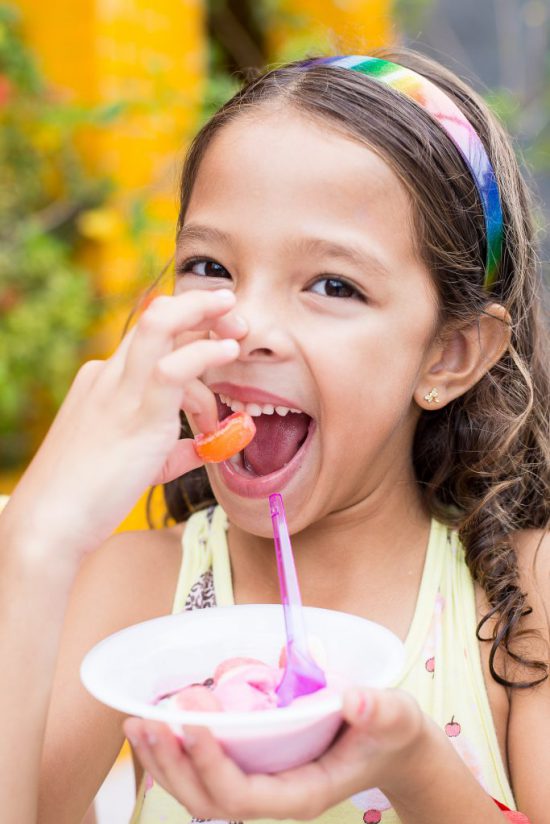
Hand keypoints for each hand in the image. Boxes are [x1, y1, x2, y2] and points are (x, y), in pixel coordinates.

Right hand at [3, 289, 245, 557]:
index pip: (150, 337)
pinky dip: (205, 354)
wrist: (53, 521)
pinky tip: (228, 351)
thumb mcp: (138, 463)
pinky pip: (174, 368)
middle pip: (156, 317)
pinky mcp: (137, 414)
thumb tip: (203, 448)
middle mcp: (109, 375)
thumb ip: (173, 450)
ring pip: (160, 324)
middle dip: (199, 306)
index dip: (188, 326)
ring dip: (203, 313)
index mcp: (104, 381)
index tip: (221, 336)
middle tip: (235, 316)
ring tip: (238, 325)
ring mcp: (120, 390)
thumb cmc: (89, 495)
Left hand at [124, 687, 425, 820]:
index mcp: (304, 792)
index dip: (211, 764)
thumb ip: (379, 710)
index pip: (243, 796)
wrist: (391, 748)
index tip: (192, 721)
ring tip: (137, 723)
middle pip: (209, 802)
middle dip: (175, 764)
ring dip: (164, 761)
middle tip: (150, 719)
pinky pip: (205, 773)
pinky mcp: (254, 768)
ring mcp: (261, 786)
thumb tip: (354, 701)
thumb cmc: (391, 731)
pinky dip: (176, 752)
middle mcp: (275, 797)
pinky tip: (156, 723)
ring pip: (199, 794)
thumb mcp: (395, 716)